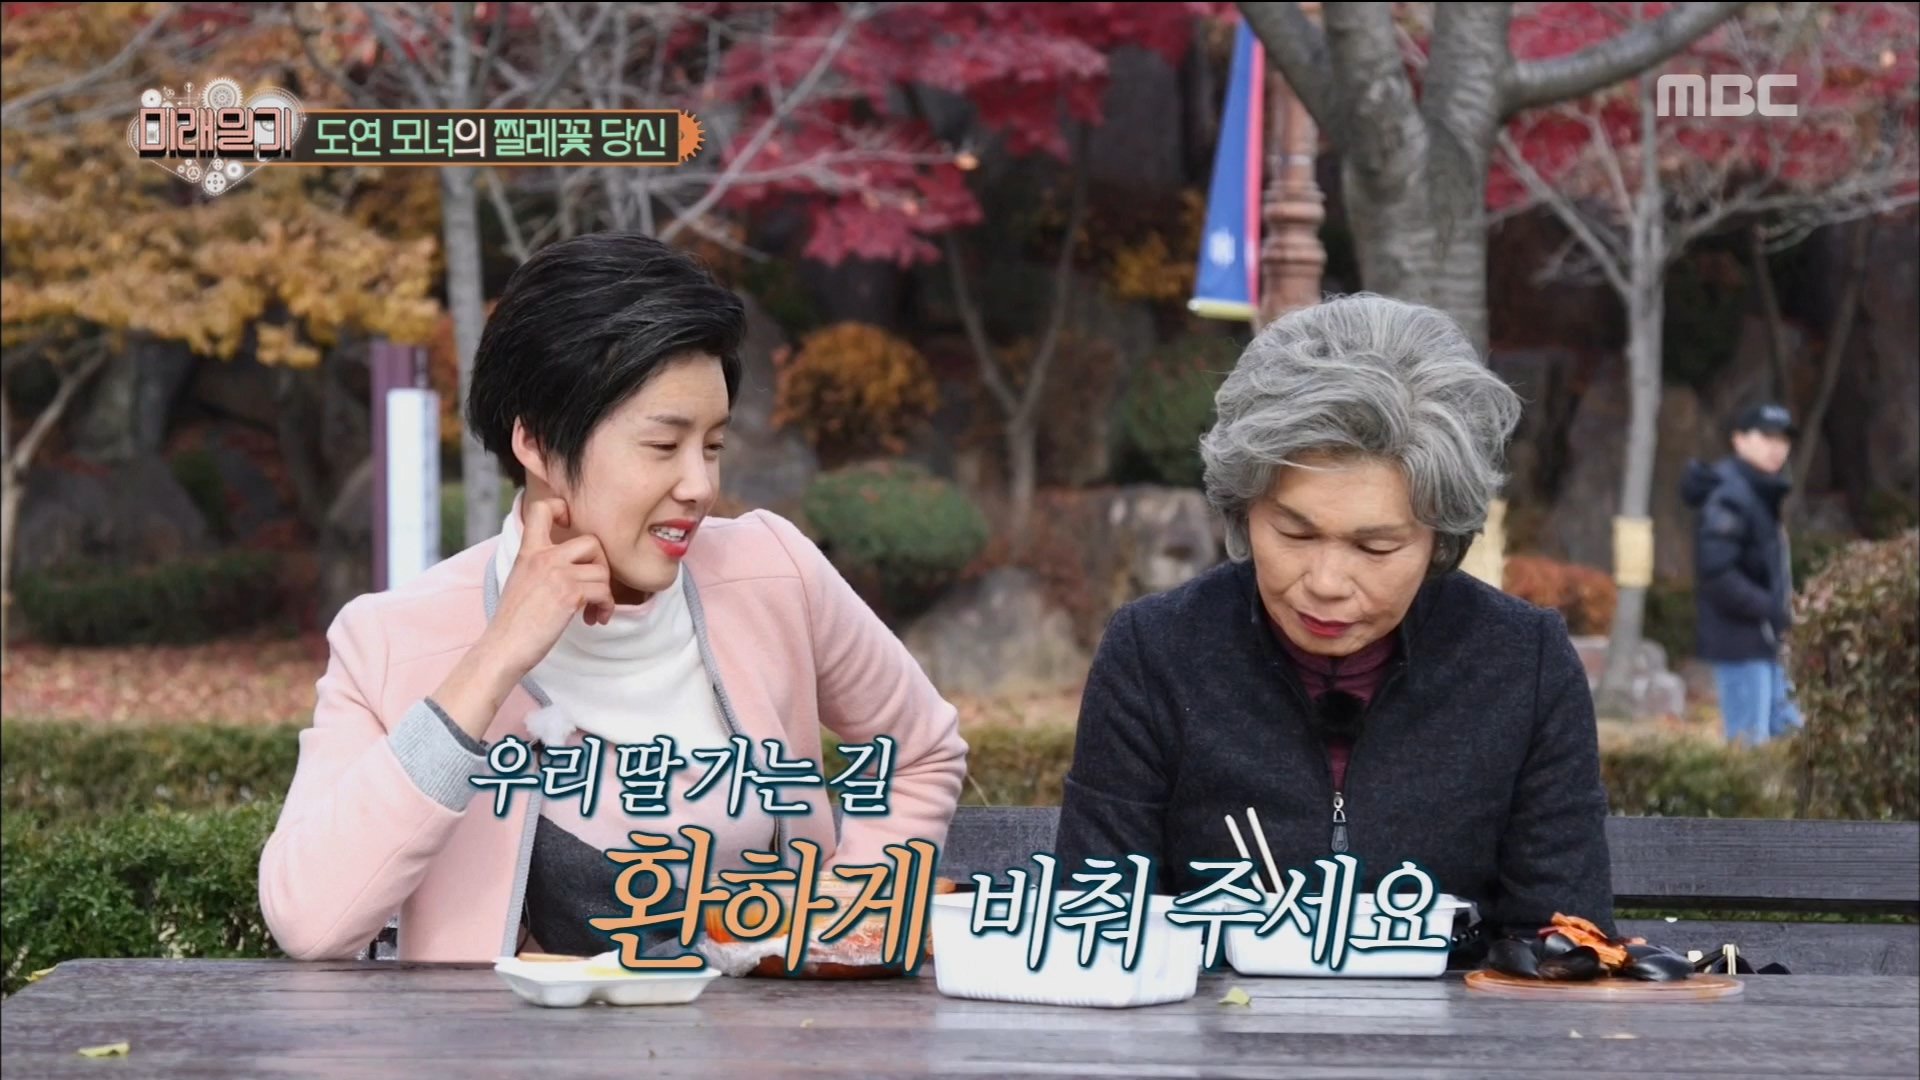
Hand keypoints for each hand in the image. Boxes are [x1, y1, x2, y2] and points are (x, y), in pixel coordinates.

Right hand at [431, 498, 613, 742]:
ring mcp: (557, 574)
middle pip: (591, 542)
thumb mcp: (521, 581)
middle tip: (595, 589)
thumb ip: (541, 566)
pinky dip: (606, 607)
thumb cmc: (513, 623)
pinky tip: (594, 619)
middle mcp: (543, 557)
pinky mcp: (569, 594)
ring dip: (605, 594)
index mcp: (529, 551)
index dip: (563, 509)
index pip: (543, 509)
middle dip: (601, 567)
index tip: (572, 529)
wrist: (504, 647)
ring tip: (594, 611)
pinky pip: (605, 592)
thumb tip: (570, 566)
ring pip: (603, 571)